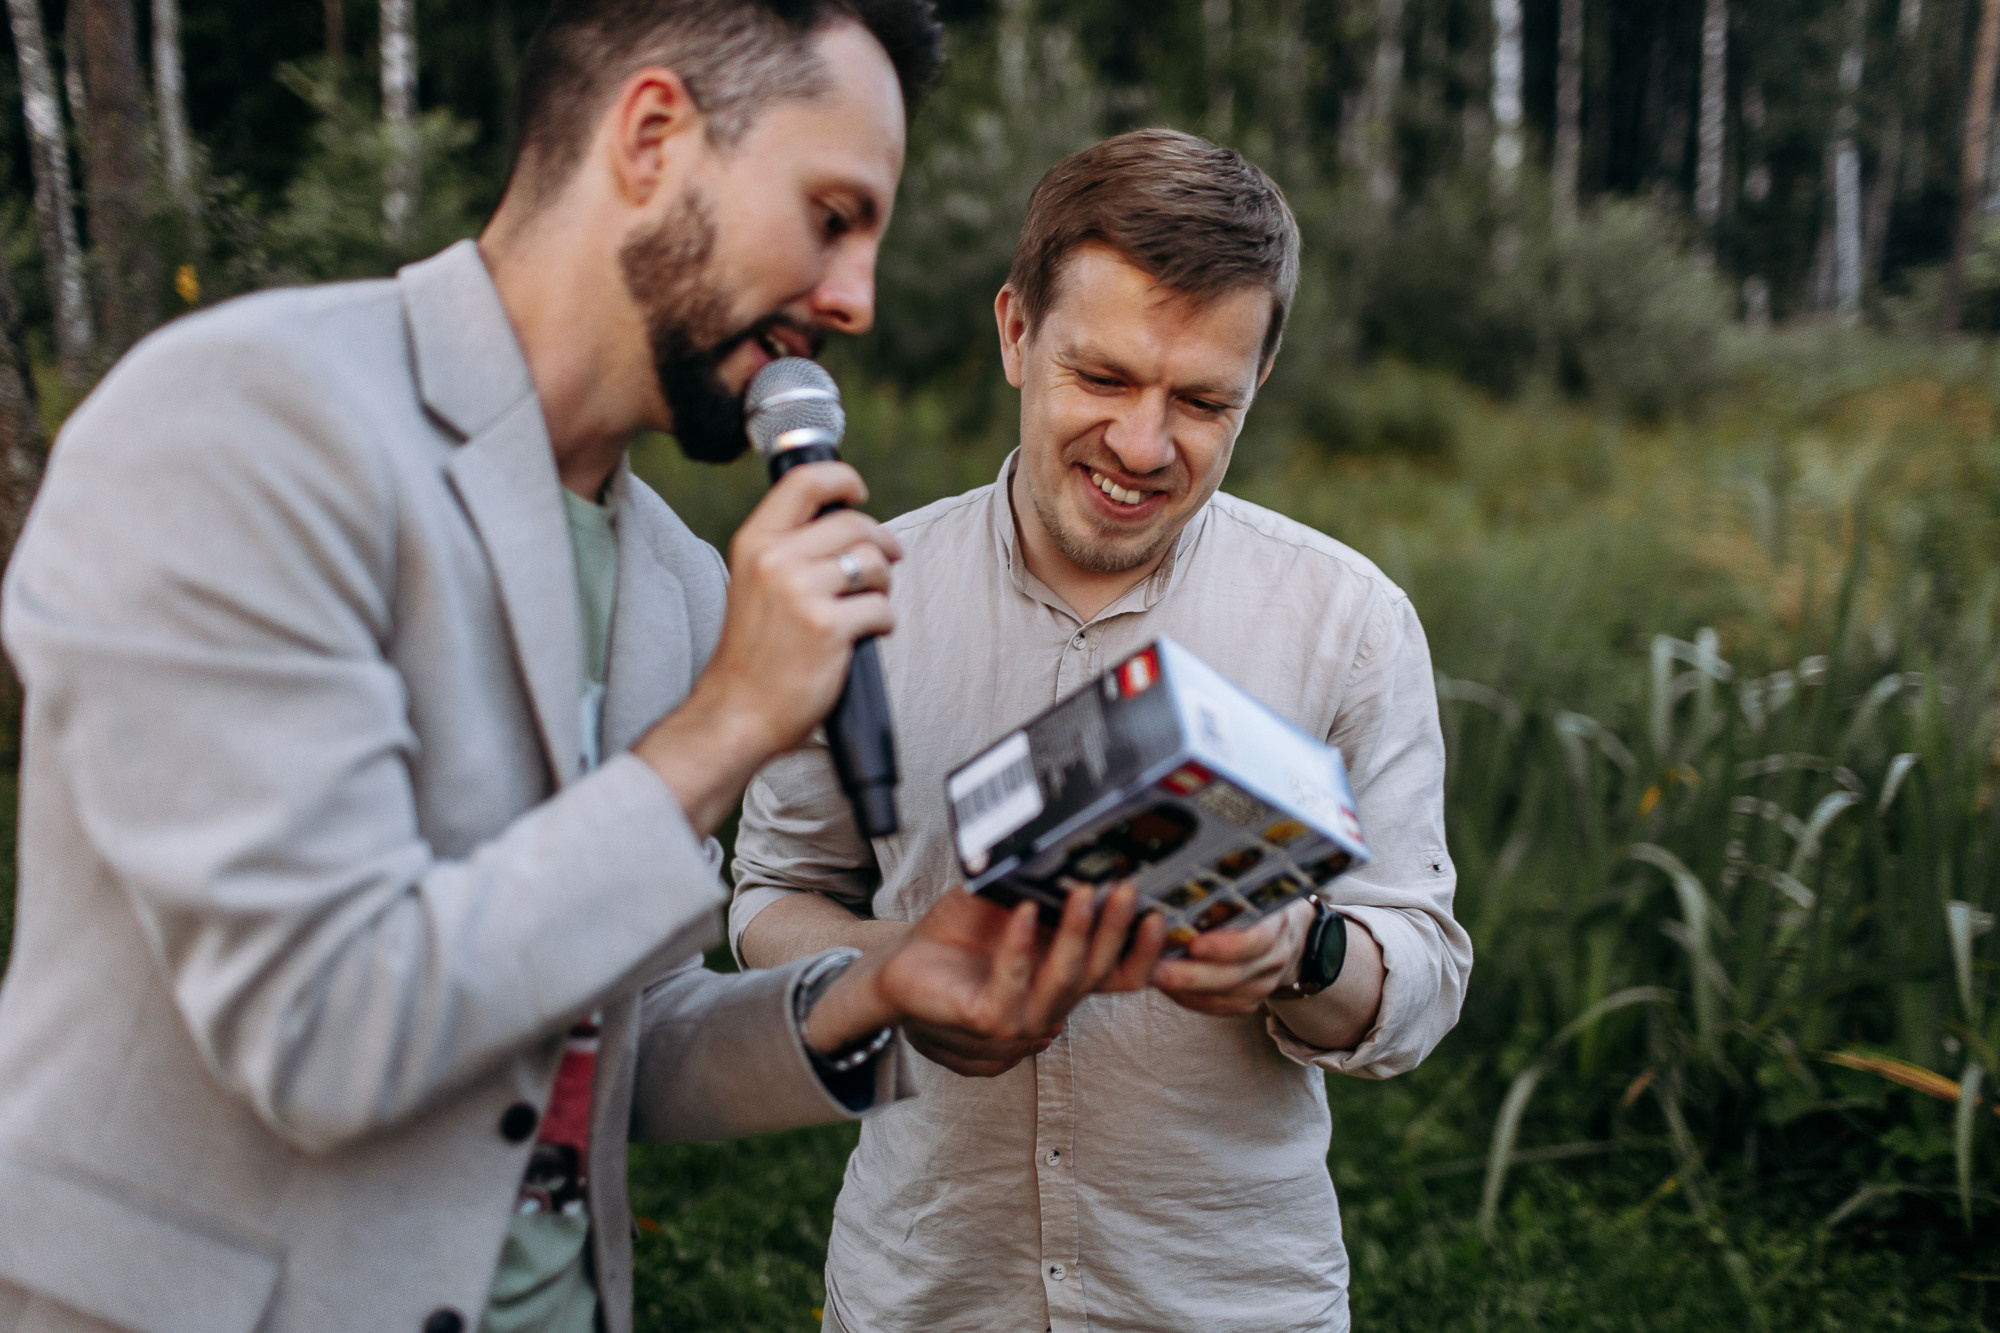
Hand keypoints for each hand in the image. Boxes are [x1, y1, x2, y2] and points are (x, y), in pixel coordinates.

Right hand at [636, 461, 900, 832]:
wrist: (736, 712)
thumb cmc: (753, 653)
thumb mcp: (753, 583)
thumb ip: (786, 548)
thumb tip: (843, 519)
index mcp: (754, 542)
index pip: (805, 481)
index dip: (843, 479)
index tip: (859, 493)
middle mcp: (775, 560)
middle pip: (854, 524)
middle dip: (881, 543)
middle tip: (886, 563)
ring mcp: (801, 593)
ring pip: (874, 563)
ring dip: (883, 584)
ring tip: (870, 603)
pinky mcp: (828, 628)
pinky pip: (881, 609)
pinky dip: (883, 623)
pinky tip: (866, 636)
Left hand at [897, 895, 1165, 1074]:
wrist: (904, 962)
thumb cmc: (958, 932)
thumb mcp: (1009, 899)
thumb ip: (1041, 886)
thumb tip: (1073, 846)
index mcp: (1063, 975)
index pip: (1120, 975)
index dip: (1145, 951)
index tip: (1158, 913)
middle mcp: (1051, 1002)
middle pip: (1099, 970)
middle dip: (1115, 927)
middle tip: (1124, 887)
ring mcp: (1021, 1019)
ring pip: (1065, 979)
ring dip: (1077, 934)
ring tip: (1082, 892)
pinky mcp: (987, 1021)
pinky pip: (1013, 984)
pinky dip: (1020, 947)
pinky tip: (1022, 911)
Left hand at [1151, 897, 1316, 1016]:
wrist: (1291, 933)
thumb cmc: (1258, 898)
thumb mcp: (1251, 884)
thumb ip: (1225, 885)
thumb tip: (1181, 875)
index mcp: (1278, 923)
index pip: (1256, 940)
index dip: (1226, 946)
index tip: (1194, 943)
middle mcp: (1275, 959)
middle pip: (1232, 975)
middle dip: (1190, 974)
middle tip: (1154, 968)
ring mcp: (1263, 986)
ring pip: (1222, 997)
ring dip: (1182, 989)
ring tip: (1148, 976)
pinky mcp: (1248, 1003)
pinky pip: (1216, 1007)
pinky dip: (1187, 998)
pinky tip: (1163, 987)